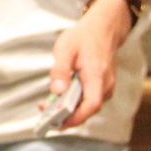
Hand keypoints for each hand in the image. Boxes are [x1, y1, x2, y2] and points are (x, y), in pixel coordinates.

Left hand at [45, 0, 126, 129]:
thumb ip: (60, 70)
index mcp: (97, 76)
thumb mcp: (66, 48)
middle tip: (44, 113)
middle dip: (67, 116)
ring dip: (70, 110)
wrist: (103, 28)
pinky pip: (89, 100)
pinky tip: (60, 98)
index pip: (91, 105)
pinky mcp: (102, 86)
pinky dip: (75, 103)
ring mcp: (106, 87)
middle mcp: (105, 85)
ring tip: (48, 106)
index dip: (75, 117)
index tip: (57, 121)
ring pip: (88, 107)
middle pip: (88, 110)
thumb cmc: (84, 37)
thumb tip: (57, 91)